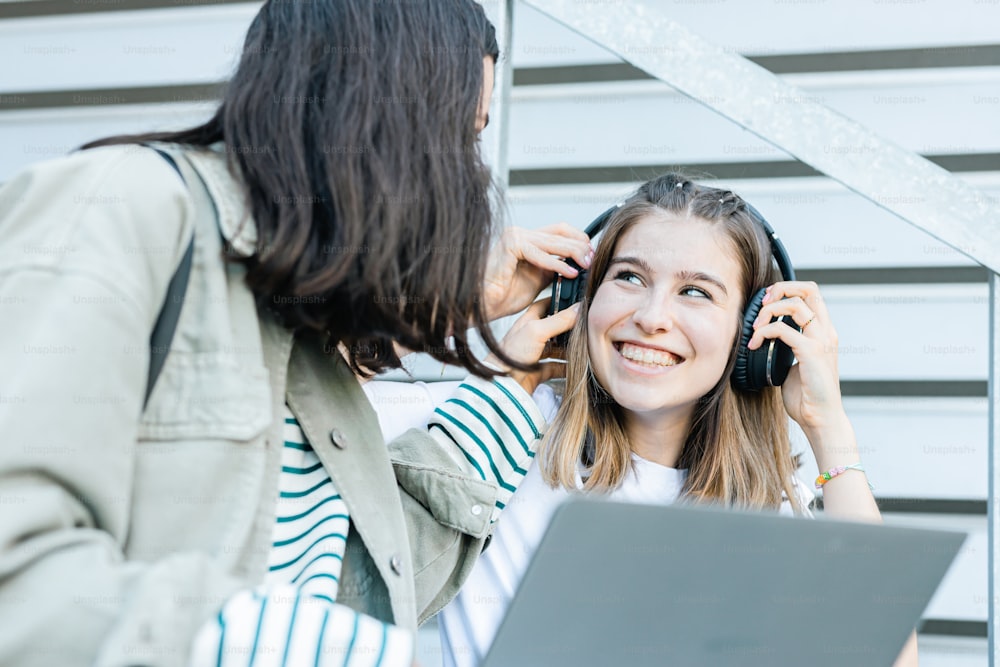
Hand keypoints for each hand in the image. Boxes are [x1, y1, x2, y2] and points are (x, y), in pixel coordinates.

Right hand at [482, 224, 592, 319]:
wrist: (482, 306)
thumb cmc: (505, 296)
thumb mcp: (539, 279)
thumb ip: (555, 268)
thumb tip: (579, 265)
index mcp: (526, 239)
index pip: (560, 230)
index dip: (578, 239)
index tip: (591, 254)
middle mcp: (519, 233)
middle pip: (560, 232)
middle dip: (580, 245)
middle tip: (592, 259)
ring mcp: (513, 236)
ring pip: (553, 241)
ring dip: (573, 253)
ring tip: (585, 265)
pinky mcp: (509, 245)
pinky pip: (539, 253)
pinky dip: (557, 263)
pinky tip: (570, 272)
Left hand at [488, 299, 580, 393]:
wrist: (503, 385)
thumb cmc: (511, 356)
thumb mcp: (537, 331)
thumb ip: (559, 319)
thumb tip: (578, 309)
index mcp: (528, 322)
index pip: (544, 305)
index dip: (558, 301)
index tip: (574, 300)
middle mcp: (531, 336)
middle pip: (554, 327)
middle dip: (568, 326)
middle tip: (585, 326)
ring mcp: (535, 354)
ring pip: (557, 348)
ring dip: (569, 348)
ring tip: (585, 346)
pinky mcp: (538, 372)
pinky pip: (556, 368)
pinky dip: (567, 368)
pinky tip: (576, 367)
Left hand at [745, 281, 845, 435]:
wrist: (820, 419)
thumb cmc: (807, 396)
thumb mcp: (795, 362)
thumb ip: (787, 346)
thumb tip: (765, 337)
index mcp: (824, 332)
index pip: (812, 293)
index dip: (787, 289)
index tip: (767, 301)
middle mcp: (826, 332)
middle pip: (809, 289)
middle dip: (780, 289)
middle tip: (761, 305)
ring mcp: (821, 341)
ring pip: (795, 305)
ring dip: (768, 311)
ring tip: (754, 328)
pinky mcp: (812, 353)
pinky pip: (783, 330)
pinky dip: (763, 332)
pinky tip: (754, 344)